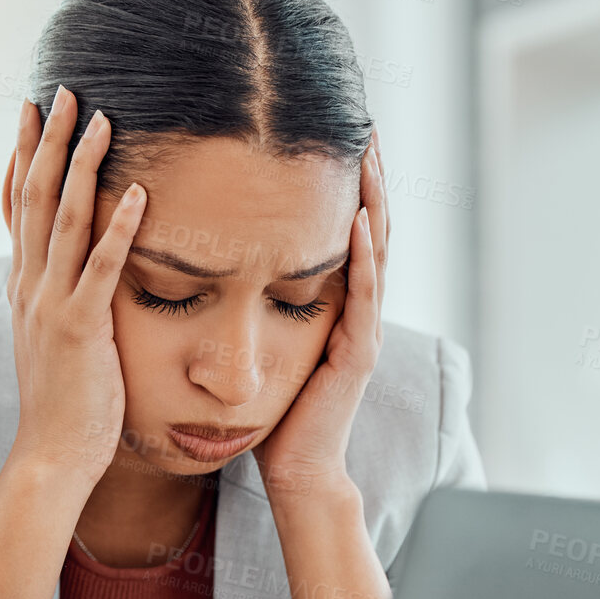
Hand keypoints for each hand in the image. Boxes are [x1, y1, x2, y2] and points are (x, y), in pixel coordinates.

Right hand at [1, 85, 147, 489]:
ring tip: (101, 117)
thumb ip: (63, 300)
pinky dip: (119, 227)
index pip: (18, 207)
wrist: (52, 455)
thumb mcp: (57, 341)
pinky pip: (99, 267)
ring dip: (81, 165)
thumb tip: (76, 273)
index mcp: (26, 287)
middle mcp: (30, 286)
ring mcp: (51, 305)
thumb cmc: (66, 404)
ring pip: (62, 218)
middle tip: (65, 89)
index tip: (34, 112)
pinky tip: (139, 192)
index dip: (25, 156)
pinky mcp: (79, 328)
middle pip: (33, 196)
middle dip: (50, 140)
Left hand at [251, 130, 388, 501]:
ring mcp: (364, 331)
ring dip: (373, 201)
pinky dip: (363, 255)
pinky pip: (363, 296)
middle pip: (371, 229)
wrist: (296, 473)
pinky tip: (357, 220)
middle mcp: (359, 312)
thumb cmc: (275, 416)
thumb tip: (223, 268)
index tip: (335, 137)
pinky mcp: (357, 354)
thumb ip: (260, 308)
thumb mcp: (266, 346)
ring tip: (368, 155)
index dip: (346, 186)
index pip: (346, 232)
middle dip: (369, 177)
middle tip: (364, 125)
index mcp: (339, 306)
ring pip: (376, 252)